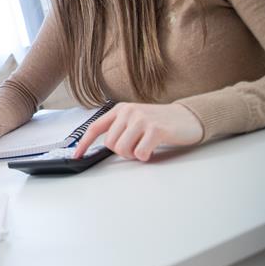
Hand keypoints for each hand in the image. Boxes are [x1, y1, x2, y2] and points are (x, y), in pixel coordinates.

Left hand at [74, 102, 203, 161]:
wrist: (188, 117)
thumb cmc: (160, 122)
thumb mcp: (134, 119)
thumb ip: (119, 128)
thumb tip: (103, 146)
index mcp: (120, 109)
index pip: (95, 127)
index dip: (83, 143)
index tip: (76, 155)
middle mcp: (128, 111)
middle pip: (110, 144)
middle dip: (121, 152)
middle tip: (136, 147)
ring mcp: (141, 119)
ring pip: (122, 150)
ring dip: (133, 155)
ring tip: (144, 147)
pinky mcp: (155, 129)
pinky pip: (139, 153)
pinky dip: (145, 156)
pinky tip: (153, 149)